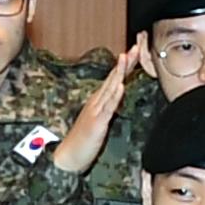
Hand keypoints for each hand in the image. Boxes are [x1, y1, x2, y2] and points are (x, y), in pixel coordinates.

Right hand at [54, 43, 146, 174]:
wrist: (68, 157)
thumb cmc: (83, 141)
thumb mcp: (100, 122)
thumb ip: (108, 109)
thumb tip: (118, 98)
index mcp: (98, 101)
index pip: (113, 79)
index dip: (125, 65)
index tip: (135, 51)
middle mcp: (96, 102)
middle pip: (113, 78)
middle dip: (125, 63)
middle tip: (136, 47)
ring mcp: (96, 111)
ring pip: (110, 88)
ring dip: (119, 72)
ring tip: (127, 57)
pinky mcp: (97, 123)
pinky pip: (108, 107)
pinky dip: (115, 96)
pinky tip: (121, 86)